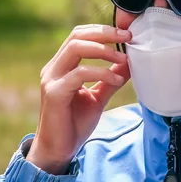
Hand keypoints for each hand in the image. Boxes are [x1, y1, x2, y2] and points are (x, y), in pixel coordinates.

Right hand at [26, 25, 131, 174]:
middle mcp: (54, 68)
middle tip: (127, 38)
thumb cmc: (74, 123)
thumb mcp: (97, 97)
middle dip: (104, 34)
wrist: (58, 150)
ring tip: (124, 59)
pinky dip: (101, 73)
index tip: (125, 34)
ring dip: (104, 50)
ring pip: (75, 49)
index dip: (102, 31)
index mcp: (61, 65)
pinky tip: (116, 81)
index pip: (79, 35)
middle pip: (77, 36)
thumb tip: (129, 63)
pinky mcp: (54, 93)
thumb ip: (110, 79)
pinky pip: (79, 74)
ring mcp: (51, 79)